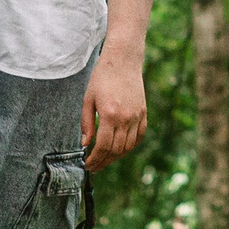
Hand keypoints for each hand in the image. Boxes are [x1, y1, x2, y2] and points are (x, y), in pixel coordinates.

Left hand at [81, 50, 146, 169]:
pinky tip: (120, 150)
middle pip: (116, 150)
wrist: (123, 61)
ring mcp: (137, 116)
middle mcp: (126, 118)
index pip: (103, 146)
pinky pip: (139, 137)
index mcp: (110, 114)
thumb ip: (86, 123)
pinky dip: (130, 147)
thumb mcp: (88, 99)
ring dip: (116, 157)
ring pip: (128, 146)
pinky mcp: (143, 113)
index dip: (94, 159)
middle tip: (94, 167)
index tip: (87, 165)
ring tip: (105, 160)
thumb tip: (85, 144)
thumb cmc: (102, 78)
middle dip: (103, 162)